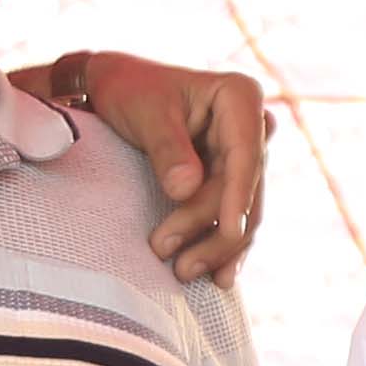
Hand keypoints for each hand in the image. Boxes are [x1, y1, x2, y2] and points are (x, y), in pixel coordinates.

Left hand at [64, 52, 273, 282]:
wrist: (113, 89)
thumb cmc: (129, 90)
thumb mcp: (146, 114)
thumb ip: (167, 150)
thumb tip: (186, 190)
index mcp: (240, 96)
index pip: (245, 155)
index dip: (238, 196)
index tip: (230, 230)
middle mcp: (251, 127)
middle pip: (243, 189)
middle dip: (216, 230)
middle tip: (181, 264)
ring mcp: (241, 155)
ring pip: (241, 210)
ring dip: (217, 245)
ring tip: (186, 272)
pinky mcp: (227, 178)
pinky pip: (229, 215)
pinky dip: (219, 243)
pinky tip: (216, 275)